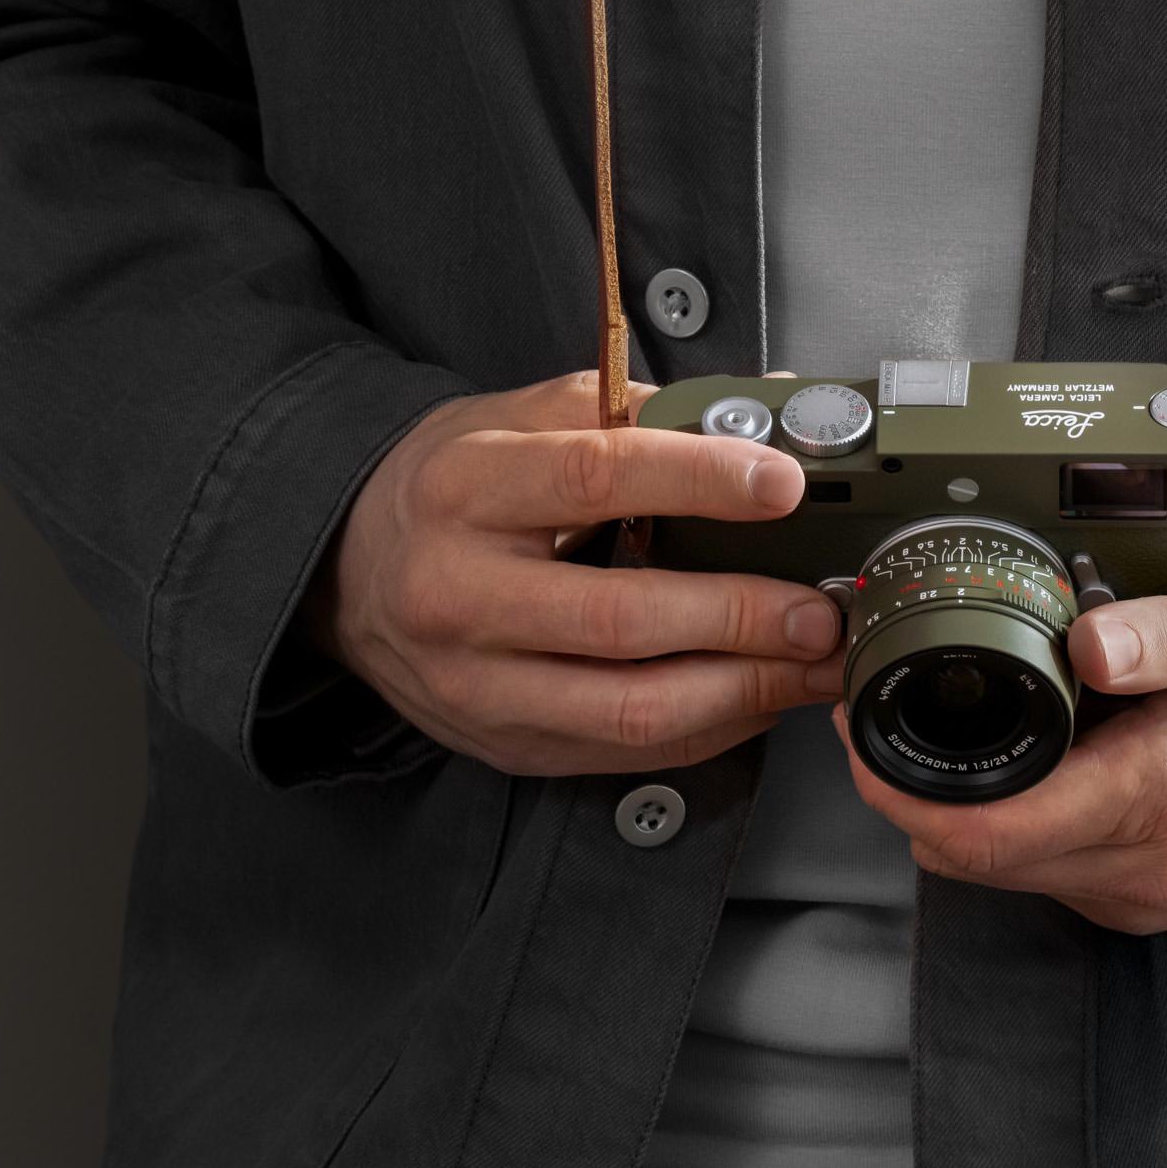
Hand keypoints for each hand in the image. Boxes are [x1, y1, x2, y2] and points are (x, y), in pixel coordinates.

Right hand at [309, 370, 841, 775]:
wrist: (344, 572)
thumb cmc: (451, 490)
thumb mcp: (518, 422)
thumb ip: (636, 414)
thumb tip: (771, 415)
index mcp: (465, 489)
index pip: (593, 477)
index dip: (700, 480)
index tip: (784, 482)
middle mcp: (460, 595)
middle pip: (621, 618)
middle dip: (742, 616)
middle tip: (822, 608)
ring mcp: (478, 685)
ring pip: (631, 708)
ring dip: (745, 690)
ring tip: (815, 662)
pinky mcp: (505, 744)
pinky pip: (629, 753)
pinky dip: (713, 729)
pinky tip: (761, 696)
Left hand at [833, 551, 1166, 933]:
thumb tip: (1086, 641)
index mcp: (1164, 793)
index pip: (983, 832)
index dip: (896, 787)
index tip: (859, 722)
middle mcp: (1149, 866)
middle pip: (972, 859)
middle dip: (910, 792)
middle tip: (882, 708)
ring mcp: (1151, 895)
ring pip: (1002, 872)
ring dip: (958, 809)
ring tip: (951, 720)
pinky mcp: (1153, 899)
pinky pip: (1045, 873)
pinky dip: (1012, 823)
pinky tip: (1026, 757)